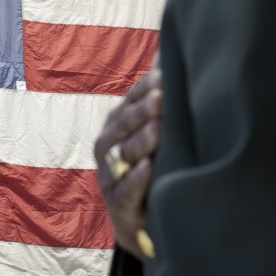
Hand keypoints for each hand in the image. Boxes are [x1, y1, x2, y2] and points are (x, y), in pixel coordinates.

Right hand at [94, 66, 161, 258]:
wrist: (141, 224)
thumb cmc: (149, 169)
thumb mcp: (150, 133)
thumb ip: (155, 95)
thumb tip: (167, 51)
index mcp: (116, 128)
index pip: (128, 103)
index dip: (143, 90)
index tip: (162, 76)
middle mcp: (108, 149)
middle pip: (122, 125)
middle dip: (141, 111)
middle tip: (162, 97)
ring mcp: (110, 177)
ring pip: (121, 155)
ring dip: (140, 140)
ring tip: (158, 128)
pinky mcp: (119, 205)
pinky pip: (125, 190)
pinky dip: (135, 178)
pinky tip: (148, 167)